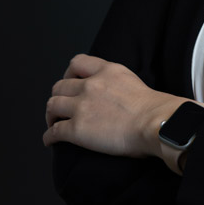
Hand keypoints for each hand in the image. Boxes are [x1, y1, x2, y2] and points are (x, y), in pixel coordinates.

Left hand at [43, 54, 196, 160]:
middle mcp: (91, 85)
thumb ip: (115, 82)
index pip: (77, 62)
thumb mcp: (132, 81)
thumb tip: (112, 94)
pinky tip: (50, 141)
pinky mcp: (76, 130)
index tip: (70, 83)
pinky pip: (54, 131)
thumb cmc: (153, 109)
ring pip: (52, 105)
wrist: (154, 123)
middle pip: (60, 86)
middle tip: (61, 106)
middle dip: (58, 96)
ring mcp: (81, 107)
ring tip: (53, 122)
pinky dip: (49, 137)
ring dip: (51, 115)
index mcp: (107, 71)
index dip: (69, 74)